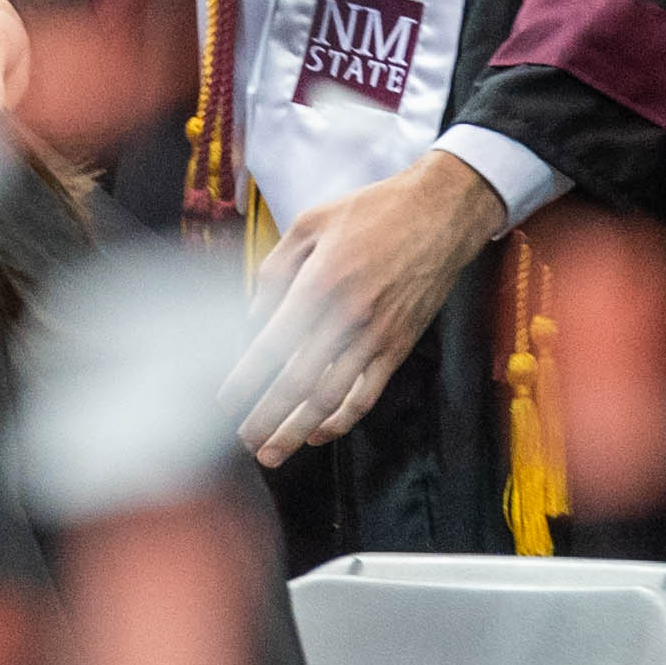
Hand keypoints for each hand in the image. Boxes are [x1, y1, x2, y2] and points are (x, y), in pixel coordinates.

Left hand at [225, 152, 507, 465]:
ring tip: (274, 452)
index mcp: (320, 285)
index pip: (274, 346)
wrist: (441, 214)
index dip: (247, 380)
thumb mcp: (309, 225)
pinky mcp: (400, 346)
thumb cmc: (370, 212)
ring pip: (333, 397)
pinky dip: (344, 418)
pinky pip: (368, 392)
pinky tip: (321, 432)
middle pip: (301, 383)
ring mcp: (378, 337)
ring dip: (300, 429)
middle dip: (269, 418)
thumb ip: (275, 273)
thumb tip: (253, 320)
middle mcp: (348, 319)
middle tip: (245, 443)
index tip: (224, 402)